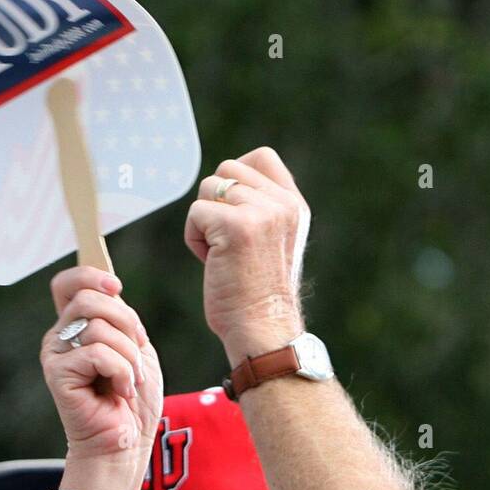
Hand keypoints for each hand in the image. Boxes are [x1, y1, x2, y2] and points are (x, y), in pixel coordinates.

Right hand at [41, 267, 162, 462]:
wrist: (124, 445)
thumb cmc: (132, 402)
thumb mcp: (135, 350)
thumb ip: (121, 321)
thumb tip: (112, 291)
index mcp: (76, 327)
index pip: (68, 284)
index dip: (90, 276)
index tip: (116, 288)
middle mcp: (60, 337)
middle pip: (88, 299)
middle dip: (126, 322)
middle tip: (138, 351)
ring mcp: (55, 355)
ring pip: (98, 328)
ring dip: (128, 355)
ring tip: (130, 381)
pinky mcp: (57, 374)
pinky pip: (98, 353)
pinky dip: (121, 372)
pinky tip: (121, 392)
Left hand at [184, 147, 309, 366]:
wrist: (263, 332)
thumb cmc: (257, 296)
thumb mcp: (271, 241)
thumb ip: (259, 207)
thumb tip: (224, 181)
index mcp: (295, 205)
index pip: (261, 157)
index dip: (237, 178)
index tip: (233, 215)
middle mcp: (283, 204)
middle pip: (227, 169)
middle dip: (216, 203)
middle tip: (227, 244)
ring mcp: (261, 212)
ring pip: (208, 188)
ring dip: (204, 221)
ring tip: (221, 254)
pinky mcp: (236, 226)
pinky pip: (195, 213)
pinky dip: (194, 239)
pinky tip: (212, 263)